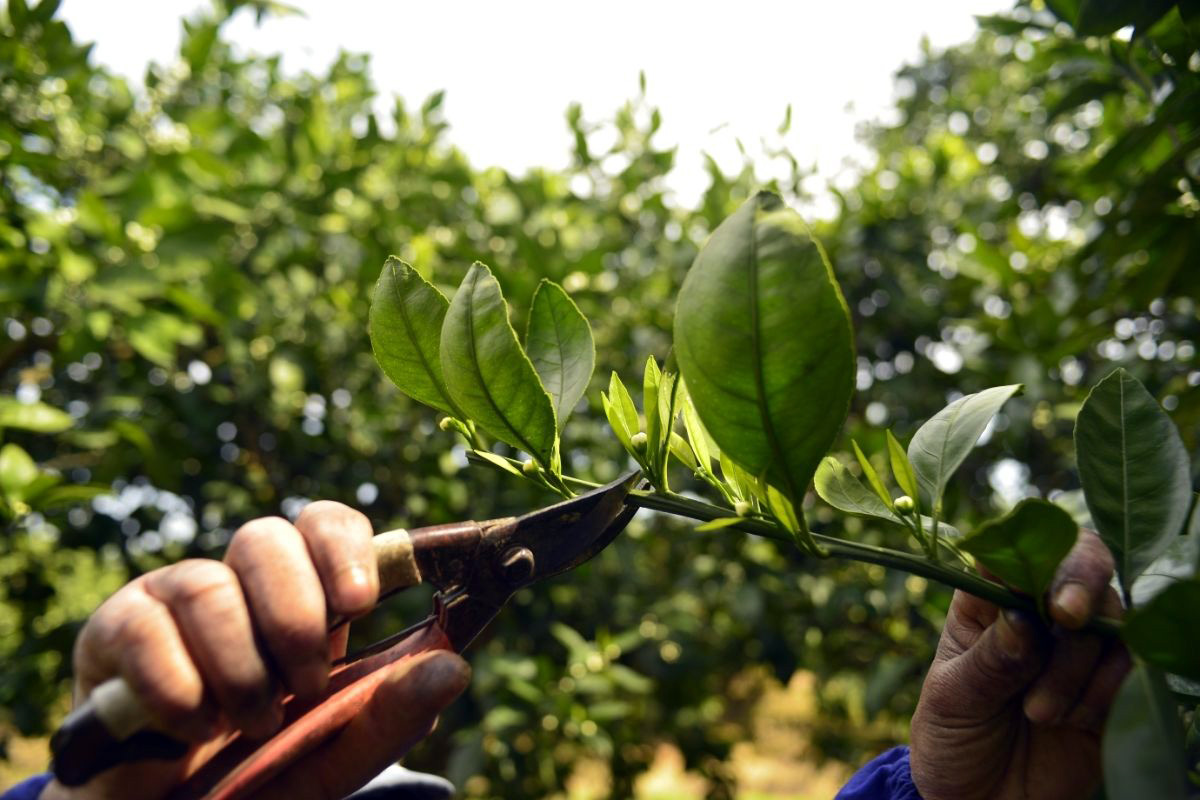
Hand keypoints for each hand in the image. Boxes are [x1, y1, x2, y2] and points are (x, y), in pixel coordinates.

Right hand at [44, 502, 469, 799]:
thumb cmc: (261, 773)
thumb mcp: (335, 755)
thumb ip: (390, 715)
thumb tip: (456, 668)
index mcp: (302, 595)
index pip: (325, 524)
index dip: (343, 546)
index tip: (359, 602)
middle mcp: (238, 582)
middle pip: (266, 538)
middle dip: (295, 614)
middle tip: (307, 686)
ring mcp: (174, 598)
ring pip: (209, 585)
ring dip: (239, 666)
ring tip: (250, 725)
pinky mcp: (116, 629)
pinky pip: (146, 628)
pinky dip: (178, 686)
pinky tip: (193, 727)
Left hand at [909, 529, 1128, 799]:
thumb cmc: (952, 739)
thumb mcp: (953, 698)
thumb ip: (990, 659)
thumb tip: (1023, 616)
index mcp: (985, 601)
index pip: (1013, 550)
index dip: (1035, 552)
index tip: (1038, 586)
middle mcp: (1035, 612)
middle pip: (1078, 566)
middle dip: (1078, 587)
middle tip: (1065, 619)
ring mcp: (1076, 647)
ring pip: (1108, 618)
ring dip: (1078, 664)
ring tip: (1038, 714)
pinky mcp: (1108, 685)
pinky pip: (1131, 666)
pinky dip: (1107, 690)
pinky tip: (1073, 722)